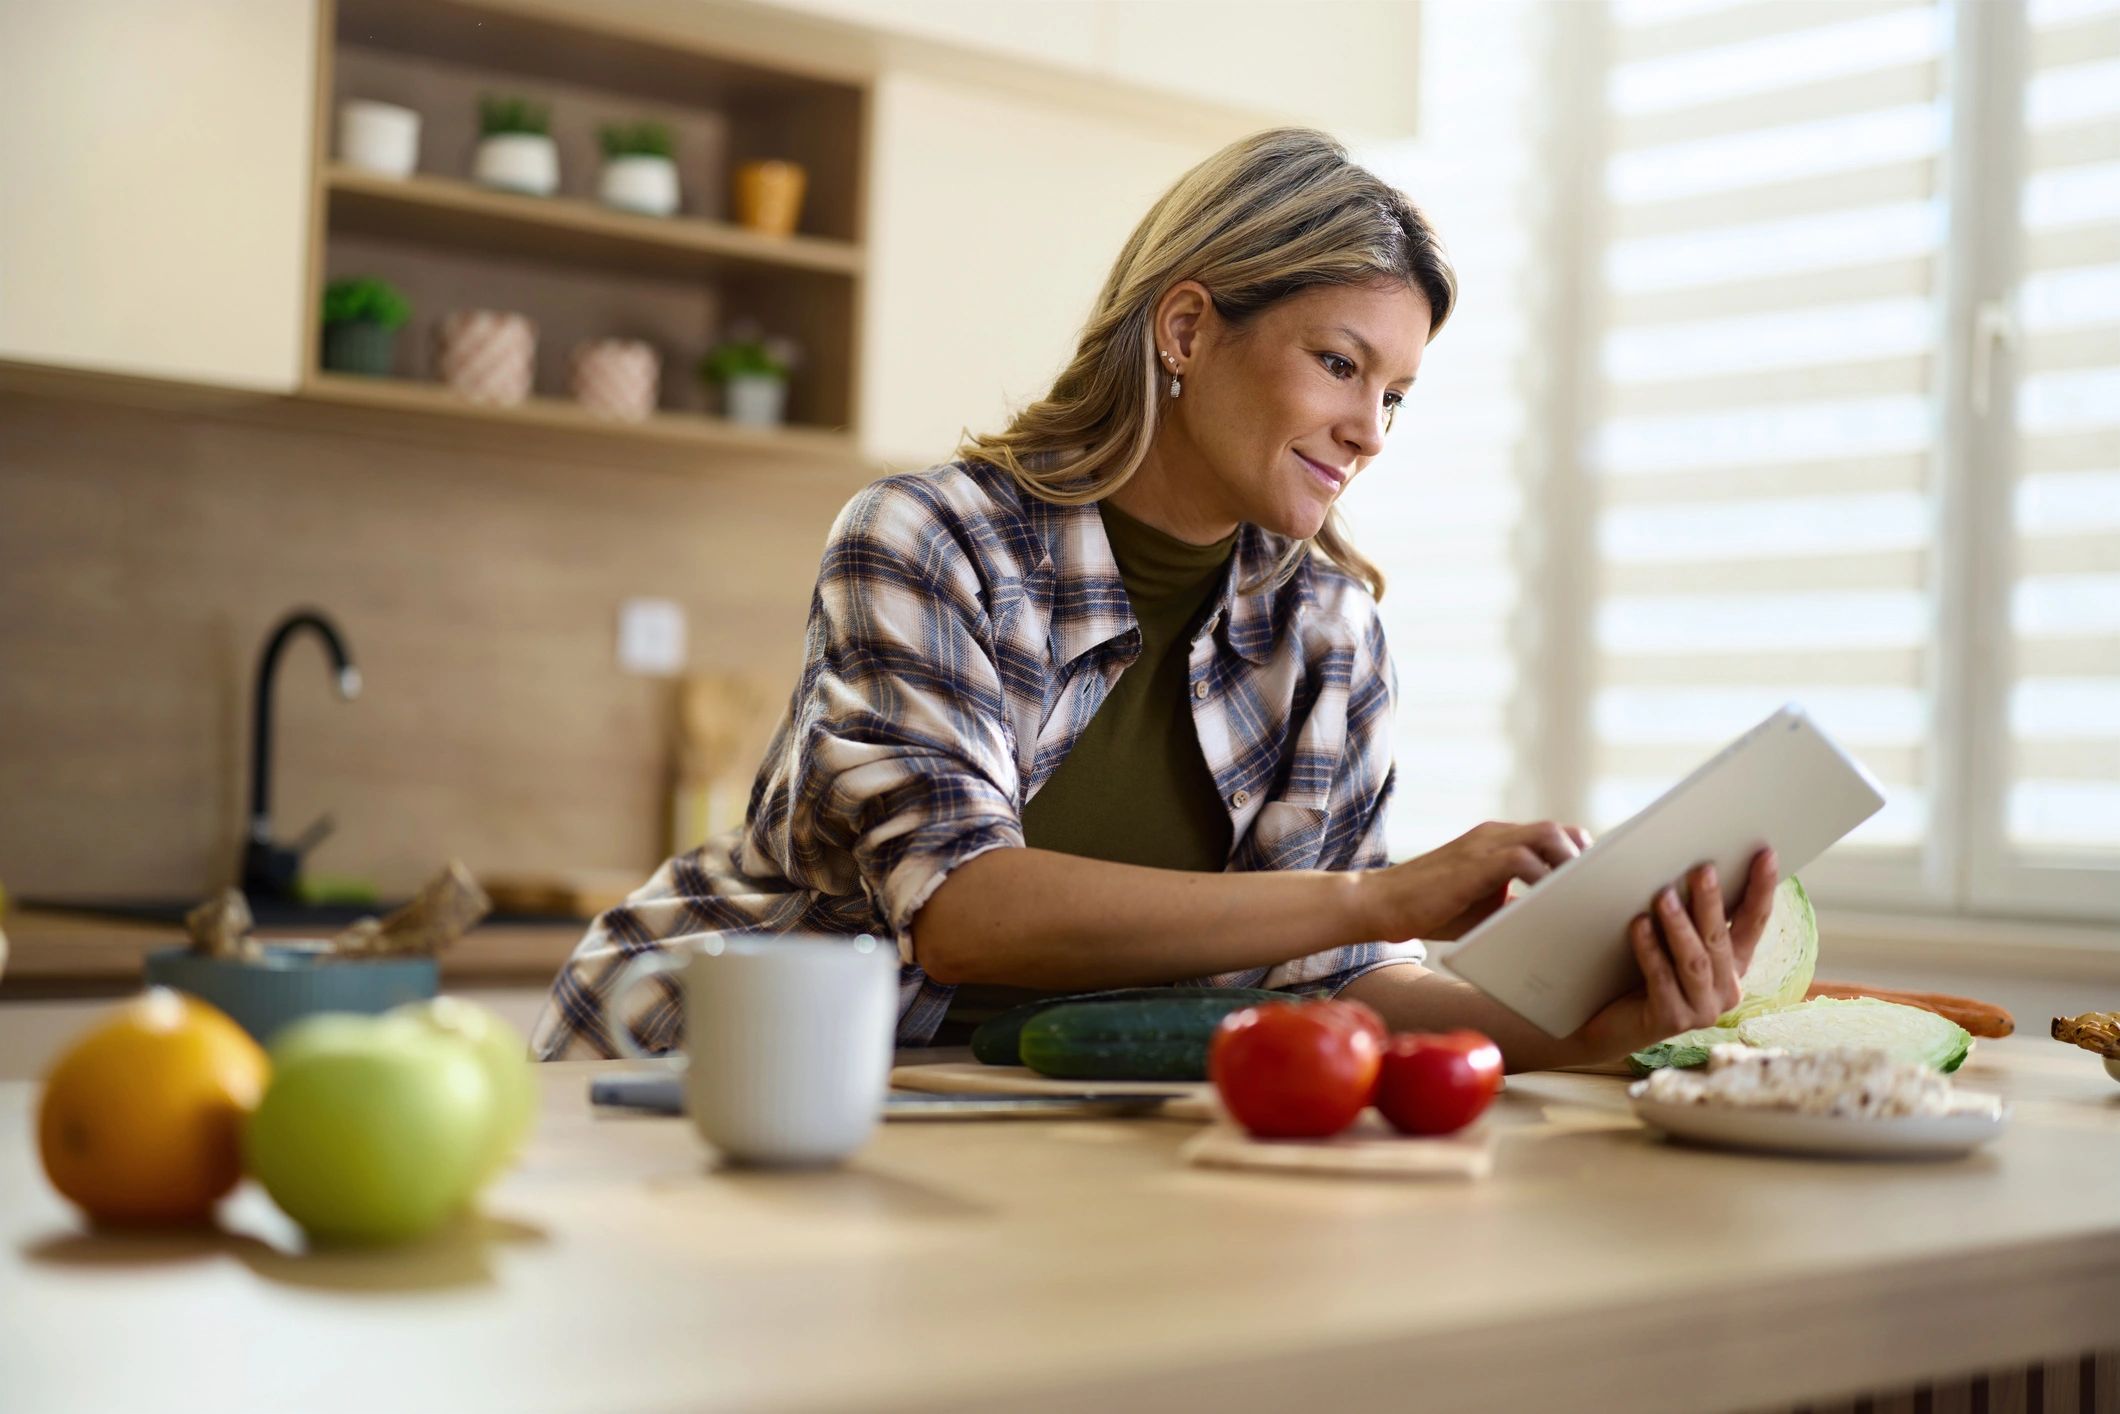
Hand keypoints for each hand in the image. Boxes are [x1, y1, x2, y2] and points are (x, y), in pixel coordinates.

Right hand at [1358, 820, 1593, 942]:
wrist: (1380, 903)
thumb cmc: (1430, 909)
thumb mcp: (1483, 906)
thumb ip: (1514, 903)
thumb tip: (1552, 921)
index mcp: (1497, 842)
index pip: (1550, 835)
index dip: (1577, 853)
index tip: (1597, 879)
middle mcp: (1494, 835)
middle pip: (1558, 829)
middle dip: (1583, 855)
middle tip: (1598, 888)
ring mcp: (1484, 845)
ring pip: (1546, 835)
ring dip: (1570, 862)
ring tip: (1584, 893)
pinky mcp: (1474, 862)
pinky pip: (1522, 859)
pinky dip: (1543, 877)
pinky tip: (1553, 902)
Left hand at [1570, 849, 1780, 1062]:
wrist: (1604, 1023)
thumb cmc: (1635, 971)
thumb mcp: (1669, 939)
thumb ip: (1686, 911)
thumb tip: (1690, 862)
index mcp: (1732, 966)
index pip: (1754, 923)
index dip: (1762, 889)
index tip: (1765, 854)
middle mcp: (1725, 990)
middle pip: (1720, 938)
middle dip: (1712, 902)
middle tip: (1702, 868)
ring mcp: (1701, 1009)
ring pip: (1694, 960)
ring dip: (1679, 925)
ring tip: (1663, 894)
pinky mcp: (1671, 1021)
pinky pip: (1661, 978)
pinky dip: (1650, 950)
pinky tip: (1638, 925)